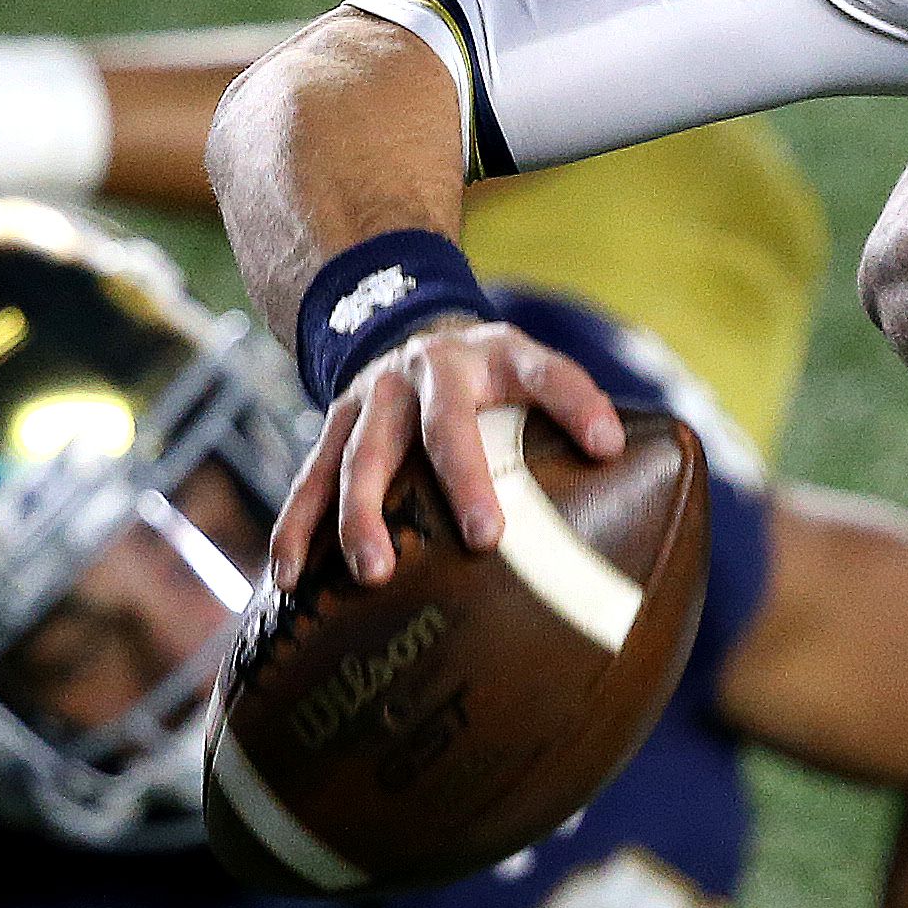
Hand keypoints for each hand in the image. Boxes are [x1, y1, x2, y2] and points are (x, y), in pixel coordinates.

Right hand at [271, 318, 623, 586]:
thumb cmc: (490, 374)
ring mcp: (372, 397)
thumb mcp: (534, 368)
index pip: (547, 373)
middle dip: (462, 478)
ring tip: (374, 573)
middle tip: (484, 538)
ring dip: (364, 515)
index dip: (578, 403)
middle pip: (443, 423)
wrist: (406, 327)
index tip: (606, 445)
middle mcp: (427, 369)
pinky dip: (297, 529)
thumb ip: (574, 405)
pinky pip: (309, 481)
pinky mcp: (333, 427)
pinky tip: (289, 580)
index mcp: (495, 355)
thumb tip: (618, 459)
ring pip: (361, 456)